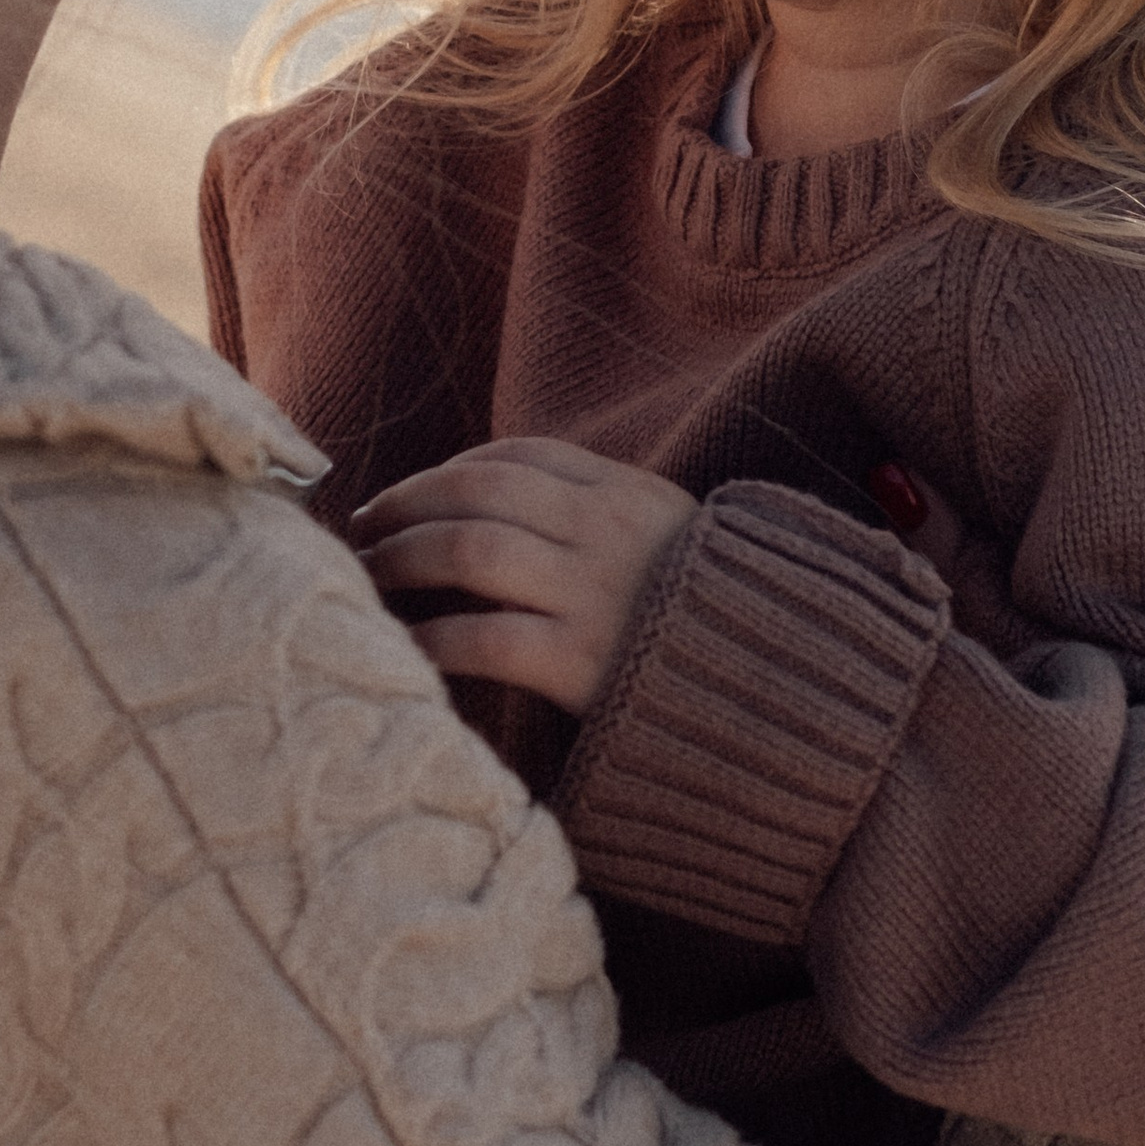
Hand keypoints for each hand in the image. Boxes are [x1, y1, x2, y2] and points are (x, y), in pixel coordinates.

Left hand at [351, 438, 698, 716]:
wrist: (782, 689)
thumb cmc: (712, 622)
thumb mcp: (673, 539)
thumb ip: (604, 516)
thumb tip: (508, 508)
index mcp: (627, 494)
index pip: (520, 455)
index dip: (450, 470)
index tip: (410, 492)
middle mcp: (605, 533)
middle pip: (478, 491)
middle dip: (406, 503)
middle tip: (362, 528)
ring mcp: (593, 595)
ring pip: (469, 551)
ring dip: (403, 558)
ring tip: (369, 576)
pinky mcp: (581, 664)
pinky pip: (483, 638)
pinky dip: (431, 638)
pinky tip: (405, 647)